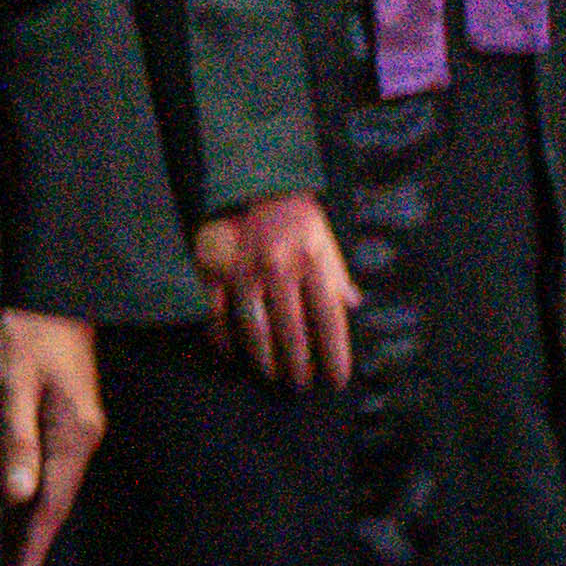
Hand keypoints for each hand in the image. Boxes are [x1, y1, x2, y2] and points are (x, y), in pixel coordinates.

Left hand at [0, 311, 103, 565]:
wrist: (53, 280)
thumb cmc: (24, 324)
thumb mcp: (13, 379)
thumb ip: (16, 437)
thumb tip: (20, 497)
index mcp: (75, 433)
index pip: (53, 505)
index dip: (32, 546)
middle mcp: (81, 434)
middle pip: (53, 501)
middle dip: (28, 540)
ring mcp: (73, 421)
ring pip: (49, 482)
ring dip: (27, 516)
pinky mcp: (61, 406)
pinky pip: (44, 460)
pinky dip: (27, 486)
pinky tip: (10, 496)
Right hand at [190, 188, 357, 393]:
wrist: (248, 181)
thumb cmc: (294, 214)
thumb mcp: (325, 239)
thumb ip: (337, 274)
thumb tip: (352, 305)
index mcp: (311, 261)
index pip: (328, 318)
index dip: (334, 354)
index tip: (337, 379)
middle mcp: (278, 268)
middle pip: (291, 330)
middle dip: (299, 364)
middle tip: (301, 385)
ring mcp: (242, 270)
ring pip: (254, 326)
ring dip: (264, 357)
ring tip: (272, 375)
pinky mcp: (213, 268)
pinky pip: (216, 311)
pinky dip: (224, 336)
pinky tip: (233, 354)